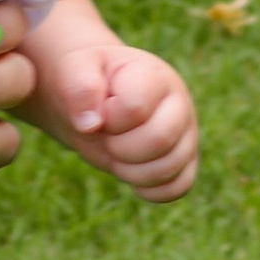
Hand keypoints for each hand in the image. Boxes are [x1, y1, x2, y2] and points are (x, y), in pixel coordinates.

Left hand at [25, 12, 198, 202]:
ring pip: (169, 168)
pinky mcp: (184, 160)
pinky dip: (149, 189)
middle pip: (159, 140)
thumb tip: (90, 124)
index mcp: (153, 76)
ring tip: (116, 150)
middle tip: (106, 135)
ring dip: (130, 171)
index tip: (100, 110)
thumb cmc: (86, 79)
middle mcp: (178, 104)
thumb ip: (81, 88)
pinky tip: (129, 170)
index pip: (135, 108)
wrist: (94, 98)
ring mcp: (185, 133)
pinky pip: (178, 187)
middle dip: (119, 147)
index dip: (108, 119)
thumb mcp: (74, 70)